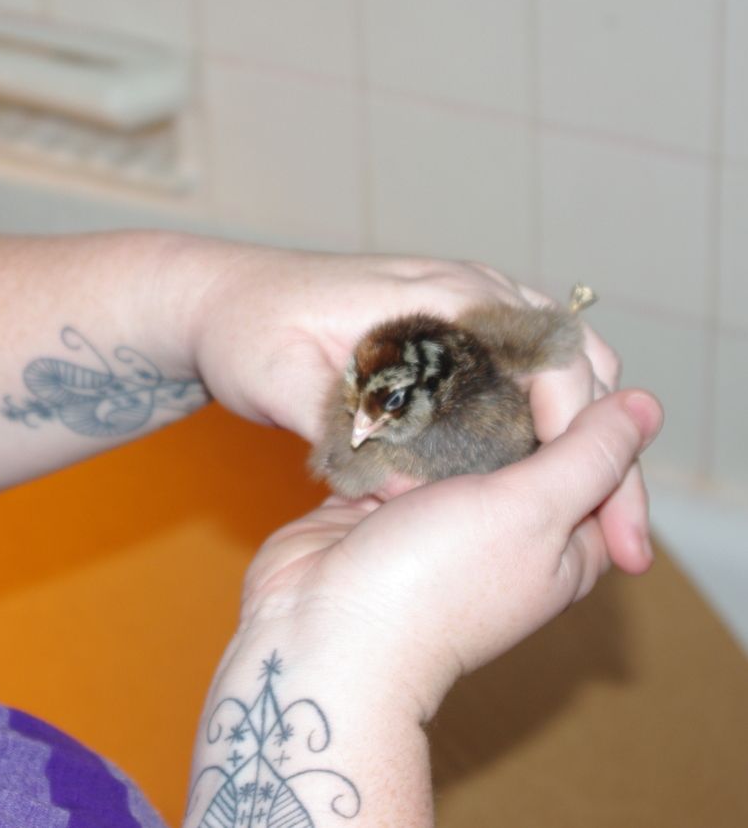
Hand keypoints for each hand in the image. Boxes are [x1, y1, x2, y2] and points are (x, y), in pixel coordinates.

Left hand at [181, 245, 645, 569]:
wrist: (216, 299)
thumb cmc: (242, 333)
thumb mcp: (279, 384)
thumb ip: (341, 433)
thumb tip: (411, 497)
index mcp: (435, 296)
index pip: (542, 350)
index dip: (571, 420)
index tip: (569, 486)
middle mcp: (464, 291)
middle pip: (573, 359)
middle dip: (600, 440)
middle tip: (609, 529)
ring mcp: (464, 306)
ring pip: (557, 366)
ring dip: (576, 431)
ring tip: (584, 515)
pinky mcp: (451, 330)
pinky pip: (523, 371)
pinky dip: (543, 419)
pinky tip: (531, 482)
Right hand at [233, 389, 661, 720]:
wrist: (321, 629)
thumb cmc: (435, 582)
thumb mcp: (532, 511)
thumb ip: (589, 455)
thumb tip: (646, 406)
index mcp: (562, 547)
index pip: (601, 466)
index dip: (588, 408)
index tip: (558, 357)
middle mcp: (506, 534)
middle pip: (526, 446)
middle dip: (510, 397)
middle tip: (495, 340)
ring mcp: (439, 521)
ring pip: (457, 444)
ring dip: (447, 406)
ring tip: (442, 347)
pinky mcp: (380, 508)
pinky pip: (398, 452)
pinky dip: (395, 425)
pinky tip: (393, 383)